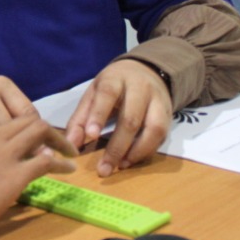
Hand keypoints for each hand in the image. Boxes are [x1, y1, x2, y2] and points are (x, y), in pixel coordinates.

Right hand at [0, 116, 76, 239]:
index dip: (17, 132)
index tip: (27, 144)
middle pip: (23, 119)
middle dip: (45, 128)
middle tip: (58, 142)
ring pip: (38, 130)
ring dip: (58, 139)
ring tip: (69, 151)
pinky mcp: (12, 177)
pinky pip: (45, 161)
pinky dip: (60, 163)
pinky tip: (67, 170)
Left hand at [64, 60, 171, 177]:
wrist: (146, 70)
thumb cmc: (112, 86)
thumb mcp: (92, 94)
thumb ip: (79, 119)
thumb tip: (70, 145)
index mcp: (115, 78)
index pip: (107, 94)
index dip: (99, 115)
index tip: (91, 135)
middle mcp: (140, 88)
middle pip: (131, 118)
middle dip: (117, 146)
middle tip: (103, 168)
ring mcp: (158, 101)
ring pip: (154, 129)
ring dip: (137, 151)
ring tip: (121, 165)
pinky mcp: (169, 115)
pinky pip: (162, 136)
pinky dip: (147, 151)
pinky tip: (132, 160)